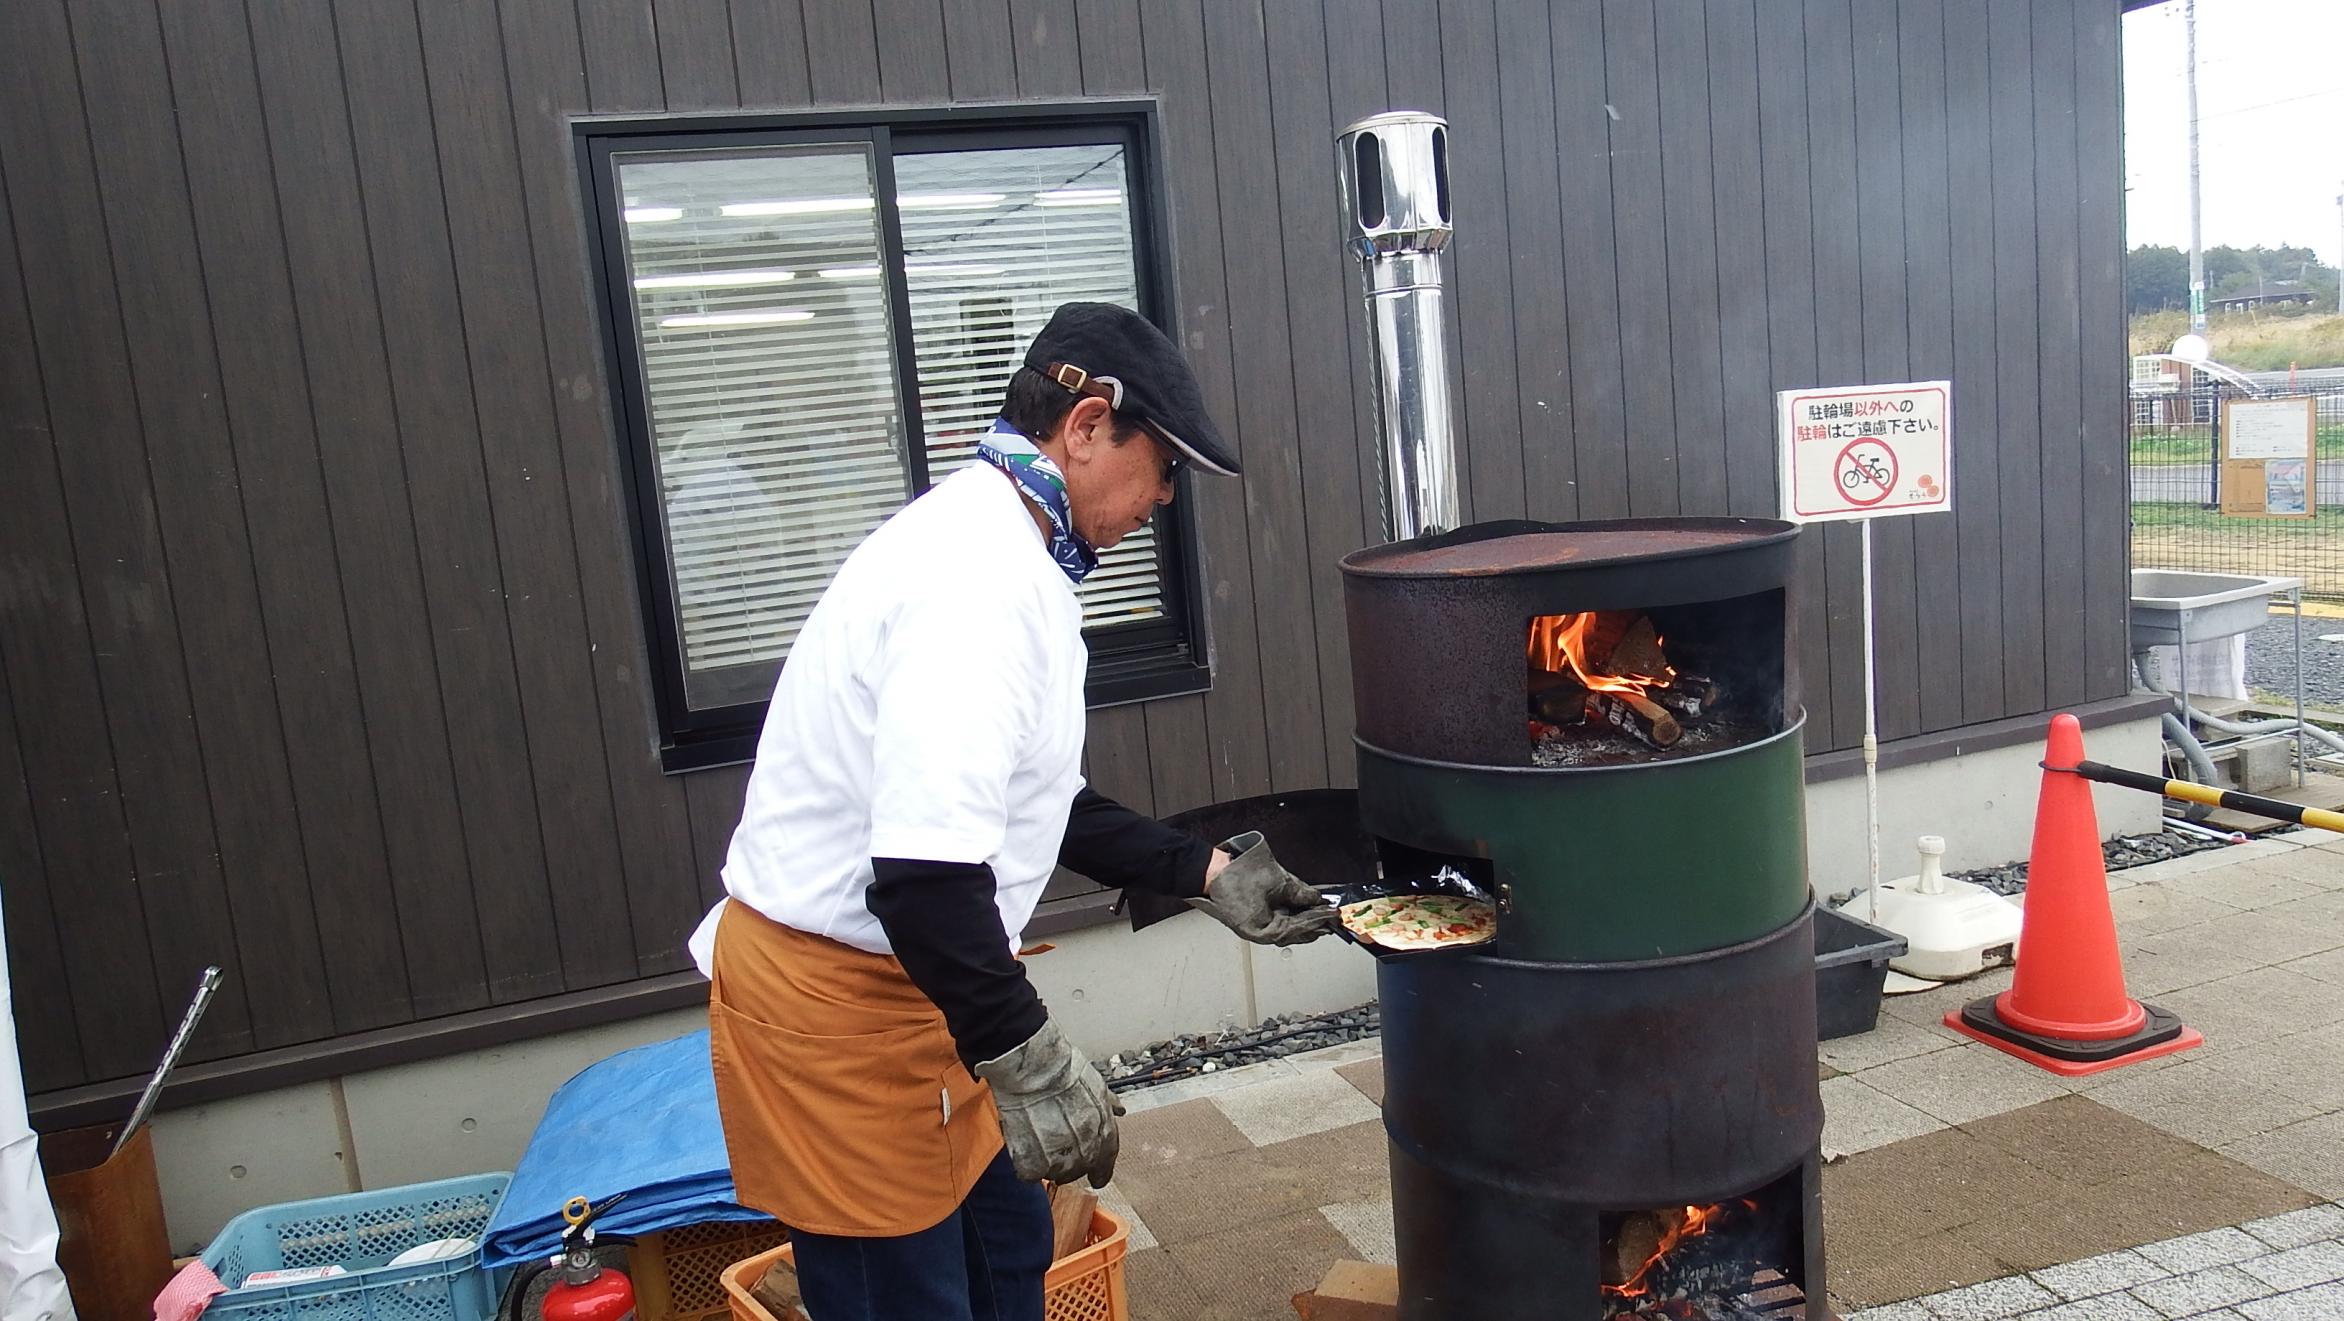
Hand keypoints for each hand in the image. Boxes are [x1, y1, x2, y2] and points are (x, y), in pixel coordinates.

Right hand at [973, 1019, 1123, 1187]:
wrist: (1035, 1072)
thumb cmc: (1065, 1073)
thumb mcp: (1097, 1086)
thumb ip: (1108, 1105)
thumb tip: (1119, 1110)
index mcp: (1105, 1137)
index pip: (1105, 1165)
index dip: (1100, 1172)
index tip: (1096, 1178)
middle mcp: (1085, 1155)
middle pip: (1077, 1171)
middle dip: (1069, 1159)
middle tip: (1055, 1140)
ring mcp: (1058, 1163)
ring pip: (1054, 1173)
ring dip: (1048, 1160)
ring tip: (1038, 1134)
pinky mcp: (1032, 1166)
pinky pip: (1030, 1173)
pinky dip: (1026, 1160)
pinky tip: (1024, 1139)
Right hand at [1187, 832, 1341, 945]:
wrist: (1208, 871)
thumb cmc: (1234, 877)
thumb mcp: (1275, 882)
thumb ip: (1299, 893)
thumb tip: (1315, 899)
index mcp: (1263, 931)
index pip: (1298, 928)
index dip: (1318, 919)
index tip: (1332, 913)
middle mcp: (1259, 933)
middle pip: (1294, 932)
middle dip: (1313, 924)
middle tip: (1332, 918)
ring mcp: (1255, 926)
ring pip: (1286, 927)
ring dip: (1303, 919)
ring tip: (1321, 913)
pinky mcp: (1253, 916)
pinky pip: (1276, 919)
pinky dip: (1291, 914)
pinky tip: (1302, 907)